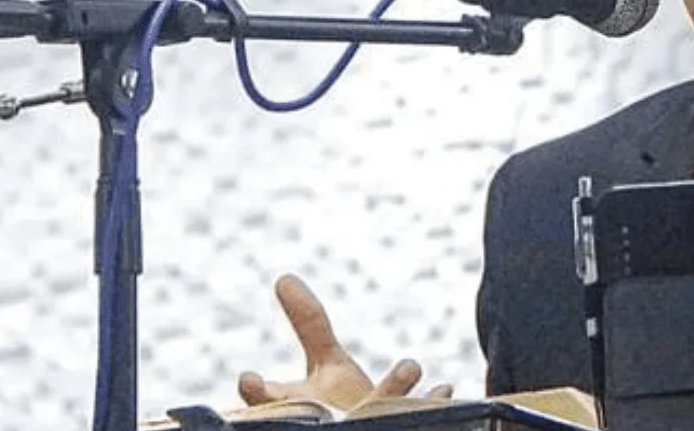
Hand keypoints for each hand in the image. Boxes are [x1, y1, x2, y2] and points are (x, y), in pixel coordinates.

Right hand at [237, 274, 452, 411]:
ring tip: (409, 365)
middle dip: (315, 407)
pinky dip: (432, 406)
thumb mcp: (327, 366)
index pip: (269, 402)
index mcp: (299, 408)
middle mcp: (327, 422)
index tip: (249, 377)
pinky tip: (444, 388)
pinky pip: (418, 422)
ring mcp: (363, 428)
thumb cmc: (339, 409)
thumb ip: (309, 325)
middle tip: (319, 398)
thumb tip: (284, 277)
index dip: (258, 392)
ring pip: (373, 416)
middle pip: (316, 416)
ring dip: (389, 391)